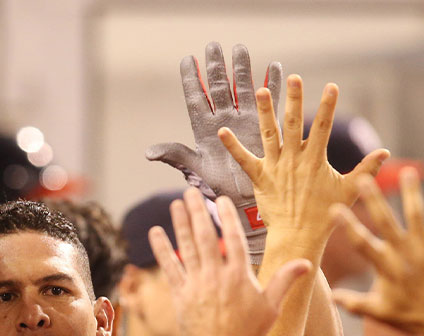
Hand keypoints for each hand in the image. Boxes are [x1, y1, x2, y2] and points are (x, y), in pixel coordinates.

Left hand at [147, 43, 280, 262]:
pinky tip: (275, 67)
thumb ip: (174, 155)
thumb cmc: (217, 188)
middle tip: (214, 46)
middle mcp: (223, 120)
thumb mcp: (194, 170)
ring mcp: (243, 121)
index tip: (187, 59)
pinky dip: (272, 85)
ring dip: (241, 69)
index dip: (191, 78)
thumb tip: (148, 152)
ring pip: (242, 89)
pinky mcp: (262, 126)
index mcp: (204, 128)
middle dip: (216, 66)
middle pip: (218, 87)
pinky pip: (269, 101)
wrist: (243, 200)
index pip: (196, 97)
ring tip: (240, 49)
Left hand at [149, 188, 310, 335]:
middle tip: (191, 192)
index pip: (233, 238)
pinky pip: (170, 267)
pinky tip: (155, 232)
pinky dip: (162, 249)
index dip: (227, 216)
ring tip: (177, 204)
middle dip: (198, 212)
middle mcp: (216, 276)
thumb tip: (306, 262)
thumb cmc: (248, 335)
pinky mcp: (180, 295)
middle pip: (205, 236)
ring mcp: (196, 284)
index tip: (221, 199)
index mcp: (239, 276)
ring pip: (187, 247)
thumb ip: (285, 281)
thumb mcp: (272, 308)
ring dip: (180, 223)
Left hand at [218, 76, 388, 250]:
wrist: (298, 236)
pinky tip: (222, 131)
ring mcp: (276, 168)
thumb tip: (386, 152)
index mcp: (315, 160)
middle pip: (295, 125)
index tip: (332, 86)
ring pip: (270, 135)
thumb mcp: (349, 190)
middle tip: (294, 78)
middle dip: (294, 100)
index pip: (324, 128)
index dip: (329, 107)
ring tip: (262, 90)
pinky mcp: (260, 178)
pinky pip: (244, 160)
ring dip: (266, 113)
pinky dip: (233, 146)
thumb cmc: (325, 214)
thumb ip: (367, 170)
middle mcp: (294, 160)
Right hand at [332, 168, 423, 335]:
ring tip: (408, 173)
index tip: (335, 208)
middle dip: (374, 200)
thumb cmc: (410, 316)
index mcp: (385, 267)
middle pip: (386, 222)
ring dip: (412, 194)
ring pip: (417, 216)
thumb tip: (330, 296)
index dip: (348, 226)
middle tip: (364, 179)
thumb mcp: (379, 312)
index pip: (362, 243)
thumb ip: (354, 303)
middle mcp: (404, 254)